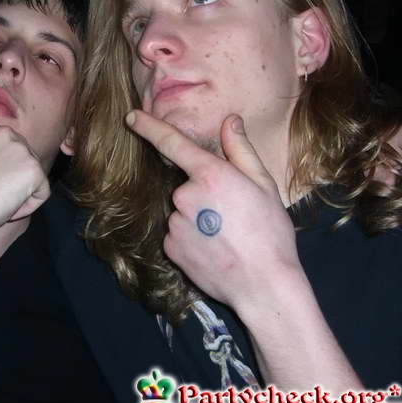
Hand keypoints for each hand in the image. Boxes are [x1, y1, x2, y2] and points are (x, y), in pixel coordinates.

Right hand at [0, 102, 49, 241]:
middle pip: (24, 163)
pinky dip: (28, 206)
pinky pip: (41, 193)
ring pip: (34, 178)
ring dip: (19, 194)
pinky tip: (8, 209)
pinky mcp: (34, 171)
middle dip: (11, 182)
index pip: (11, 153)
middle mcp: (10, 134)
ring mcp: (24, 151)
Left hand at [125, 110, 299, 310]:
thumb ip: (241, 150)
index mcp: (210, 175)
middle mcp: (185, 196)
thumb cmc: (270, 233)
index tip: (131, 117)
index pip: (172, 143)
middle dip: (205, 195)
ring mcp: (175, 223)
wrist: (263, 285)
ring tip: (228, 236)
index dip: (149, 126)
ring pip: (182, 212)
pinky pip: (178, 234)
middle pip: (187, 186)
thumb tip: (230, 121)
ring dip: (199, 219)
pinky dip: (193, 239)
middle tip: (234, 215)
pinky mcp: (170, 248)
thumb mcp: (263, 185)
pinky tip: (215, 250)